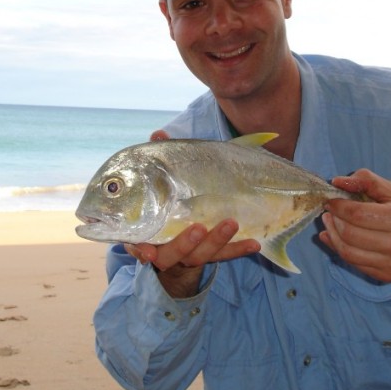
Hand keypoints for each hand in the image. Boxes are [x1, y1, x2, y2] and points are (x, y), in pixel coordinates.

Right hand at [123, 129, 260, 297]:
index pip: (137, 245)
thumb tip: (158, 134)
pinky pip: (225, 255)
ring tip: (231, 223)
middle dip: (185, 243)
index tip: (147, 252)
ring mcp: (189, 253)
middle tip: (198, 227)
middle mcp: (164, 248)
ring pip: (200, 255)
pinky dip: (238, 249)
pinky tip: (254, 242)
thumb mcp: (160, 179)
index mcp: (145, 233)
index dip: (140, 250)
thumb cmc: (165, 198)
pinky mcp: (211, 253)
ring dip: (216, 241)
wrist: (182, 229)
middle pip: (171, 253)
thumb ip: (158, 160)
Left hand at [320, 169, 390, 299]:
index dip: (337, 206)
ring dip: (332, 235)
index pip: (357, 214)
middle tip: (328, 211)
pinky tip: (334, 238)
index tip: (329, 200)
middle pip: (350, 234)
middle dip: (333, 220)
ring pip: (347, 252)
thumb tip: (336, 182)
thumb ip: (367, 182)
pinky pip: (354, 263)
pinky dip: (339, 249)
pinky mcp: (385, 276)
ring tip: (329, 222)